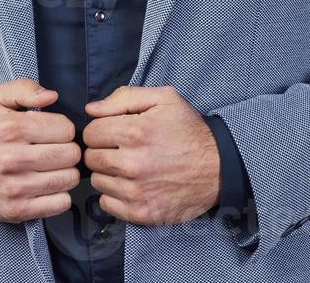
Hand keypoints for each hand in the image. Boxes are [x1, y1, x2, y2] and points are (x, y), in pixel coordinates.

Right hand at [0, 79, 81, 222]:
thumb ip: (25, 89)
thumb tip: (51, 96)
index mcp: (11, 129)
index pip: (66, 129)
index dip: (63, 129)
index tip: (52, 132)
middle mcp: (12, 159)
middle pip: (71, 154)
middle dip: (67, 150)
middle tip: (54, 150)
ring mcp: (14, 188)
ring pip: (69, 179)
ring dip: (66, 172)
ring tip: (51, 167)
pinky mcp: (16, 210)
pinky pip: (60, 203)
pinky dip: (60, 195)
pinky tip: (47, 186)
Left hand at [83, 85, 219, 224]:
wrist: (218, 168)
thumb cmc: (189, 130)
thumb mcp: (165, 99)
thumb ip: (125, 97)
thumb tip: (91, 109)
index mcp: (134, 132)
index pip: (90, 133)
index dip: (102, 130)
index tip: (116, 132)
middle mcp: (131, 164)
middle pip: (91, 158)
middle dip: (103, 151)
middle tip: (123, 150)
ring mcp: (135, 191)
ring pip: (97, 182)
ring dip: (109, 174)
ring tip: (130, 167)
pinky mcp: (139, 213)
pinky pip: (106, 204)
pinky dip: (114, 195)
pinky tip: (132, 185)